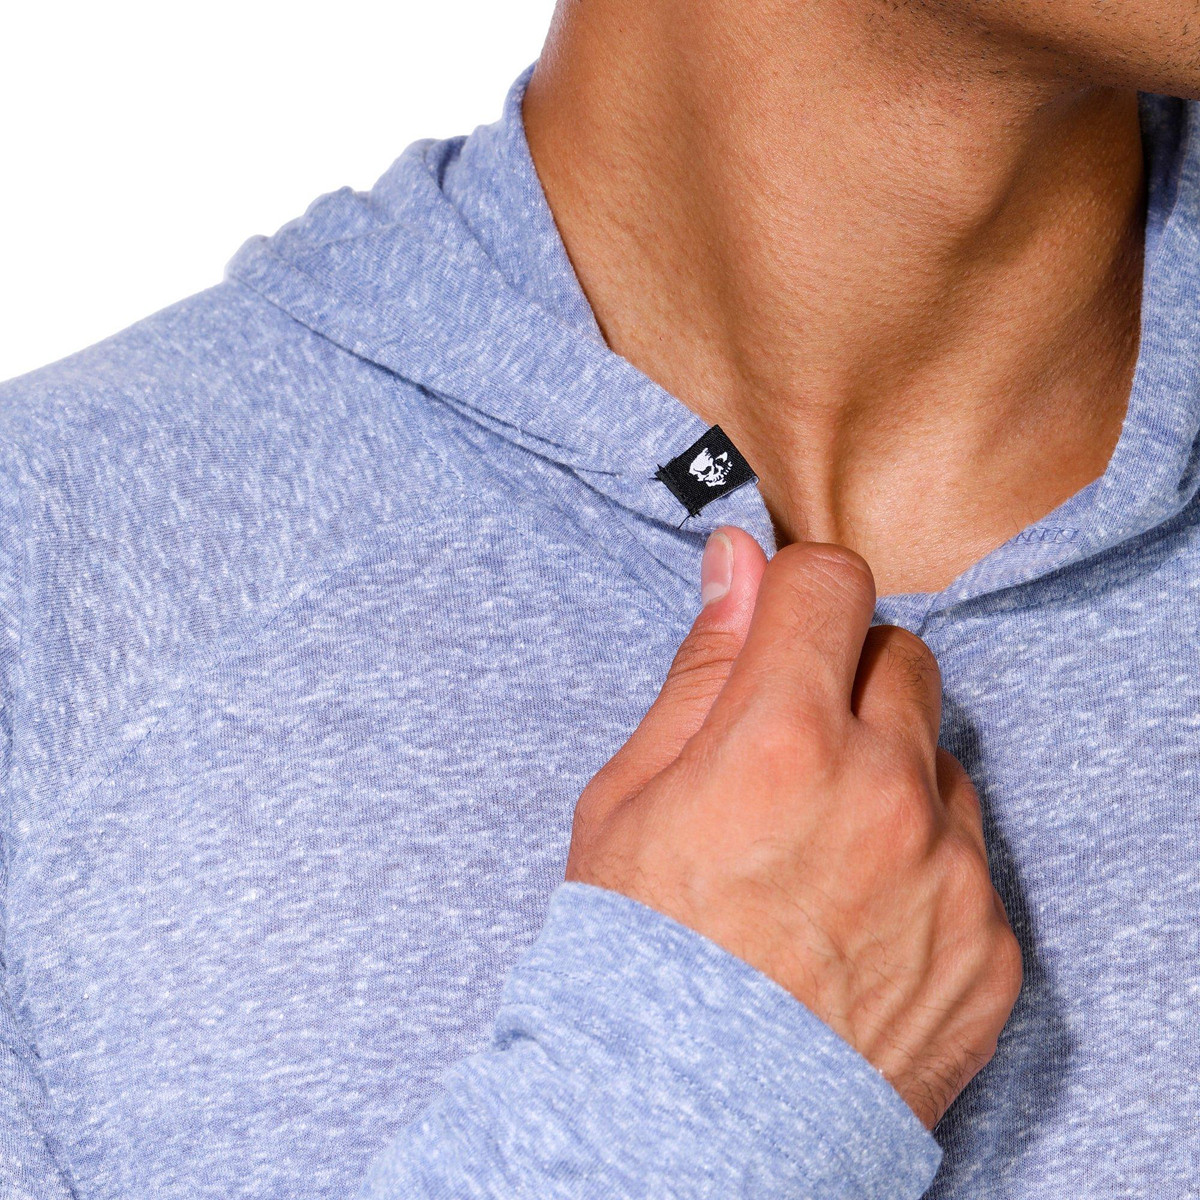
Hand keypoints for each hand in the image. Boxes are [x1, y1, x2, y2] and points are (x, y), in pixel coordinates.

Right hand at [567, 526, 1021, 1129]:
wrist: (689, 1123)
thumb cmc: (638, 955)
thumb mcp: (630, 796)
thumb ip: (703, 666)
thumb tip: (736, 561)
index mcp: (780, 740)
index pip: (831, 583)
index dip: (798, 592)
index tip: (783, 626)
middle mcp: (881, 790)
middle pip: (901, 657)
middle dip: (847, 679)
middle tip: (790, 753)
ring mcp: (948, 870)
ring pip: (939, 756)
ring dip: (889, 771)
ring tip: (820, 852)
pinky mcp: (990, 942)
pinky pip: (970, 854)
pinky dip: (923, 859)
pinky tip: (859, 916)